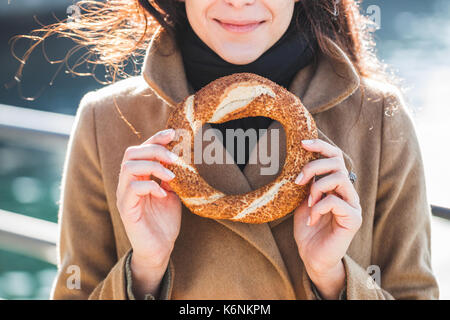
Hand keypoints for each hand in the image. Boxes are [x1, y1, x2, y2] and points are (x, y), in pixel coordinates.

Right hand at [116, 128, 181, 297]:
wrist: (160, 248)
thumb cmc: (165, 221)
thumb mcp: (172, 193)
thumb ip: (172, 176)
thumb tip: (183, 156)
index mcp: (138, 176)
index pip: (141, 149)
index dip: (155, 138)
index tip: (173, 133)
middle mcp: (127, 183)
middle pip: (132, 153)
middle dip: (154, 149)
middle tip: (174, 158)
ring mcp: (124, 195)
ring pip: (128, 167)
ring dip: (152, 166)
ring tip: (171, 176)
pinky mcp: (126, 209)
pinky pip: (131, 189)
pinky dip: (149, 186)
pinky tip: (163, 193)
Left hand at [293, 139, 361, 298]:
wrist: (312, 256)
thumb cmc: (307, 228)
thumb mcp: (302, 200)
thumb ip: (306, 183)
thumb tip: (298, 161)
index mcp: (336, 185)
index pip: (335, 157)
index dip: (321, 146)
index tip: (302, 143)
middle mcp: (348, 192)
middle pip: (338, 163)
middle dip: (314, 167)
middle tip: (298, 181)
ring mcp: (353, 205)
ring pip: (340, 178)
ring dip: (317, 188)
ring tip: (308, 204)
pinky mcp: (354, 219)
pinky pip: (336, 202)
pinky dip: (319, 207)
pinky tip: (312, 219)